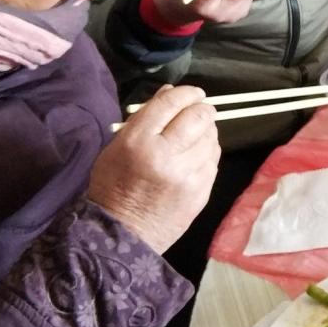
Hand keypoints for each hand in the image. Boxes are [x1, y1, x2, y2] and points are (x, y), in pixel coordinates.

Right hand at [87, 86, 219, 253]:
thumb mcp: (117, 147)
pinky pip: (214, 159)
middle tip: (198, 111)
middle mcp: (166, 156)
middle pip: (198, 117)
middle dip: (202, 109)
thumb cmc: (114, 185)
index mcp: (139, 142)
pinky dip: (208, 152)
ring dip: (206, 131)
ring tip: (195, 136)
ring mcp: (187, 175)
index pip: (171, 104)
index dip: (186, 93)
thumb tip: (171, 92)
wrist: (121, 234)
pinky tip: (196, 155)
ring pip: (211, 137)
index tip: (192, 93)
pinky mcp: (201, 191)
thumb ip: (144, 118)